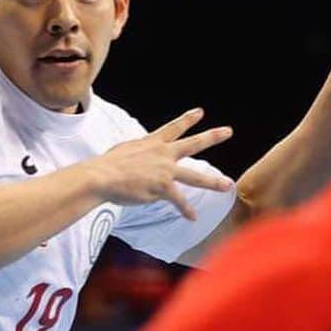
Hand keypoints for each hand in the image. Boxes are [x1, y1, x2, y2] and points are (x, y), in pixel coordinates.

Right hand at [91, 108, 233, 219]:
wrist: (102, 177)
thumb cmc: (106, 167)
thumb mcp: (123, 152)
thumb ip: (136, 155)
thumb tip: (135, 162)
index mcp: (152, 143)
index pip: (173, 128)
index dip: (187, 119)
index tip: (200, 112)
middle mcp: (162, 154)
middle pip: (192, 144)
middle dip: (212, 137)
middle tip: (228, 131)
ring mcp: (165, 170)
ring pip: (195, 176)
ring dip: (212, 182)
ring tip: (227, 185)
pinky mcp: (162, 187)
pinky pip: (179, 200)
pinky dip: (186, 210)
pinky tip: (193, 217)